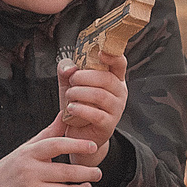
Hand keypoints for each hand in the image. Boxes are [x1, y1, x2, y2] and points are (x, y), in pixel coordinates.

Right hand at [0, 136, 102, 186]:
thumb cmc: (13, 166)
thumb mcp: (28, 147)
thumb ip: (49, 133)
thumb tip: (65, 113)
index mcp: (30, 153)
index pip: (56, 145)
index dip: (76, 145)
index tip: (93, 146)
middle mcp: (29, 172)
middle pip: (65, 172)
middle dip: (86, 173)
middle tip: (98, 173)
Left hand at [49, 47, 127, 163]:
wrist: (77, 133)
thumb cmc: (78, 104)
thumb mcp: (69, 83)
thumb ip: (67, 69)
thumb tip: (69, 68)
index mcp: (114, 78)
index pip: (120, 63)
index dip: (113, 55)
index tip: (100, 52)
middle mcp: (119, 92)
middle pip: (106, 78)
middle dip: (84, 77)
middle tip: (72, 81)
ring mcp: (116, 109)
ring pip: (100, 95)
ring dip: (79, 93)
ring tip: (69, 95)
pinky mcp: (109, 125)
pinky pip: (96, 114)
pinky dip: (80, 109)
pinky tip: (71, 108)